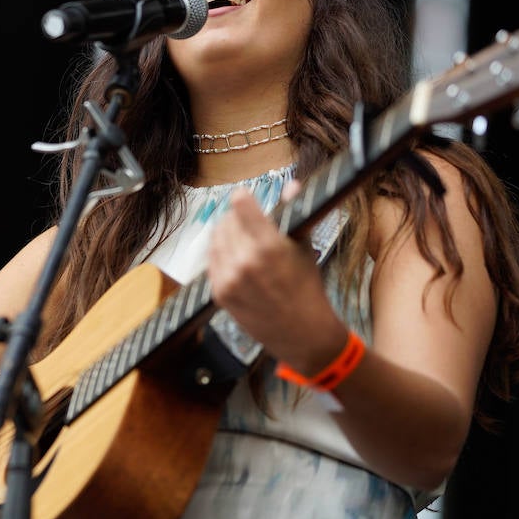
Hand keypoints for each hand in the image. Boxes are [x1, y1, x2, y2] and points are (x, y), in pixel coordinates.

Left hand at [205, 185, 348, 372]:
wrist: (303, 334)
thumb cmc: (307, 288)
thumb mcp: (304, 248)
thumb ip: (292, 214)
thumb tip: (291, 184)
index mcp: (268, 247)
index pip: (240, 204)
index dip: (243, 198)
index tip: (246, 198)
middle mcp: (244, 261)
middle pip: (225, 220)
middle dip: (236, 218)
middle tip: (247, 222)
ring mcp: (228, 279)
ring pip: (215, 239)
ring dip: (226, 234)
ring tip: (242, 239)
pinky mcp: (219, 293)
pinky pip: (211, 260)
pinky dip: (220, 254)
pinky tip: (235, 258)